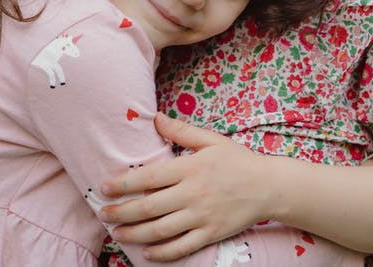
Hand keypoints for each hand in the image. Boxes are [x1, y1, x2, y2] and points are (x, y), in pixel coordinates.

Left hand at [98, 113, 271, 260]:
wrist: (269, 186)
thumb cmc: (238, 160)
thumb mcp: (211, 140)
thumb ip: (181, 131)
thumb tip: (155, 117)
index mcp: (190, 168)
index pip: (148, 177)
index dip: (124, 183)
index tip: (104, 187)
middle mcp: (193, 194)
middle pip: (148, 207)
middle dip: (121, 211)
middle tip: (103, 213)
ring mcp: (202, 216)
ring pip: (161, 230)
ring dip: (135, 233)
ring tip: (117, 233)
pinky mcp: (211, 233)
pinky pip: (182, 247)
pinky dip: (163, 253)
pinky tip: (147, 252)